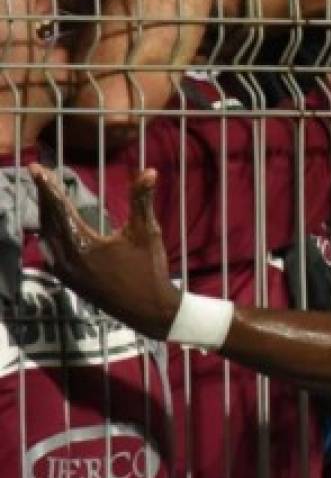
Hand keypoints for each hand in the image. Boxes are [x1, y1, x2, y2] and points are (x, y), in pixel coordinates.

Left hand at [29, 164, 180, 339]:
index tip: (35, 168)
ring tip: (47, 198)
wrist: (148, 309)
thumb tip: (149, 170)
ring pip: (46, 236)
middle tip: (41, 176)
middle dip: (44, 197)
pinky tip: (52, 229)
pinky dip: (49, 233)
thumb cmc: (149, 270)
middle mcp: (67, 258)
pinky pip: (50, 251)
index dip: (46, 186)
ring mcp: (66, 271)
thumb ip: (142, 200)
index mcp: (83, 244)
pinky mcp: (69, 280)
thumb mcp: (147, 232)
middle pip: (47, 220)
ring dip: (45, 215)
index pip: (58, 208)